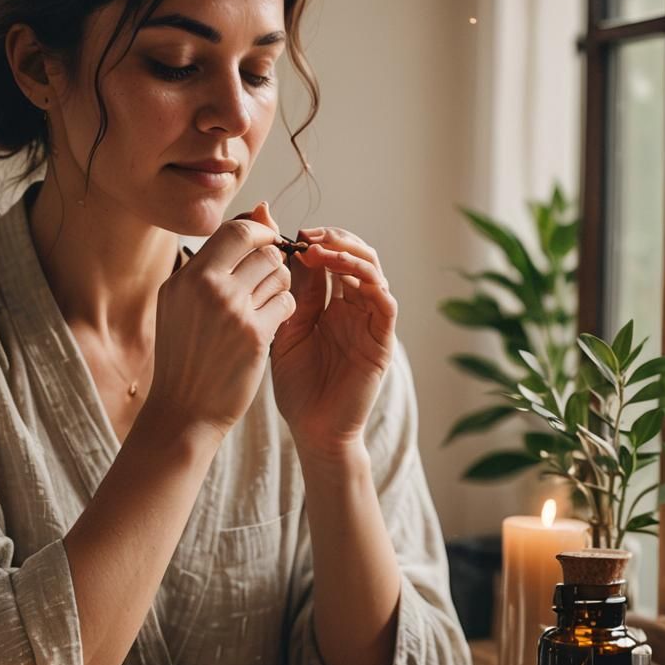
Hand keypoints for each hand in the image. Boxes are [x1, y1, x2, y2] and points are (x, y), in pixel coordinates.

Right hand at [144, 204, 295, 438]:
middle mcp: (207, 287)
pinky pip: (286, 302)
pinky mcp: (255, 334)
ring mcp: (231, 310)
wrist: (184, 409)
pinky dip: (284, 309)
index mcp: (186, 277)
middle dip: (274, 260)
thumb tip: (259, 213)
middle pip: (262, 249)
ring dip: (280, 285)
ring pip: (279, 273)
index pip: (234, 231)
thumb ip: (213, 262)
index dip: (258, 234)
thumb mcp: (181, 303)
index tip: (264, 247)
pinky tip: (270, 322)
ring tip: (266, 303)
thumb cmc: (186, 354)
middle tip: (267, 280)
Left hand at [268, 222, 396, 456]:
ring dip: (348, 254)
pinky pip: (385, 302)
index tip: (286, 234)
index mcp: (330, 304)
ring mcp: (370, 322)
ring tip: (319, 250)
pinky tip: (346, 274)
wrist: (313, 430)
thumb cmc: (296, 387)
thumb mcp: (285, 330)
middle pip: (356, 256)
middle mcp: (353, 308)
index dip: (314, 241)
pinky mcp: (382, 340)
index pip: (330, 259)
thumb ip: (289, 292)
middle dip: (333, 239)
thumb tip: (278, 247)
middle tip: (306, 235)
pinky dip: (369, 281)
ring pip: (372, 271)